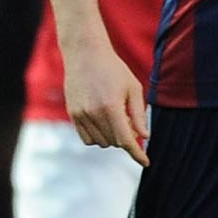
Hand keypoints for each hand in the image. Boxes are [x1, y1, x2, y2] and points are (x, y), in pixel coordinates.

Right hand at [63, 39, 149, 166]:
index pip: (126, 140)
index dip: (137, 153)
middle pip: (114, 142)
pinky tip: (103, 122)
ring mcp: (80, 115)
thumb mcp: (133, 88)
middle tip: (129, 120)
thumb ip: (138, 114)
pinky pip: (87, 138)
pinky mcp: (72, 114)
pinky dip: (98, 137)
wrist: (85, 55)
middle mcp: (93, 114)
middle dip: (126, 137)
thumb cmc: (114, 70)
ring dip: (111, 137)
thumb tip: (144, 136)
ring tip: (115, 117)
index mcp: (111, 107)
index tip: (145, 162)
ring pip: (101, 143)